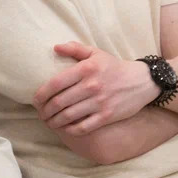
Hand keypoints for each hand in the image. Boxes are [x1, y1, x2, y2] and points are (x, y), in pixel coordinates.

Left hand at [34, 42, 157, 133]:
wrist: (142, 81)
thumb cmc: (114, 67)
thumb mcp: (96, 53)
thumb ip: (75, 49)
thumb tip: (55, 47)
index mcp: (86, 69)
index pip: (55, 83)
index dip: (41, 94)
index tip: (35, 100)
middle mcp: (91, 86)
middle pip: (58, 102)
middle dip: (44, 111)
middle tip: (40, 114)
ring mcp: (99, 102)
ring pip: (68, 116)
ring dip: (54, 122)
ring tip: (49, 122)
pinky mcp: (107, 116)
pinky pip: (83, 127)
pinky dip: (70, 130)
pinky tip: (64, 129)